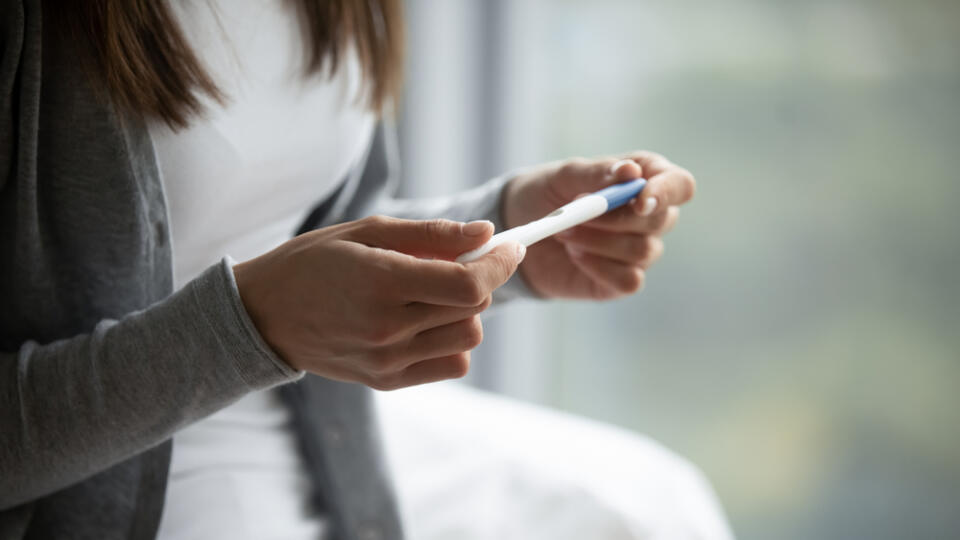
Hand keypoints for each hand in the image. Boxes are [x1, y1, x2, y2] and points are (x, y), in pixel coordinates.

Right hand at [233, 216, 524, 389]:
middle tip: (462, 259)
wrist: (264, 314)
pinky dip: (452, 340)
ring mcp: (387, 360)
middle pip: (474, 309)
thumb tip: (486, 232)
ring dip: (466, 310)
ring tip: (435, 291)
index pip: (468, 283)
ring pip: (468, 338)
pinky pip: (451, 364)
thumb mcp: (367, 231)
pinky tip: (427, 320)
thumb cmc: (314, 262)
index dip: (499, 263)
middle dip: (481, 278)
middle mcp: (387, 328)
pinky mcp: (386, 380)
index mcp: (382, 282)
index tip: (510, 245)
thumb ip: (431, 235)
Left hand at [502, 151, 694, 299]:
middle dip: (614, 219)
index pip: (679, 185)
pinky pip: (629, 280)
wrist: (519, 230)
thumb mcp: (565, 175)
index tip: (639, 200)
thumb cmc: (548, 194)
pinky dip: (598, 267)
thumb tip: (631, 172)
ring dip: (598, 241)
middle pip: (661, 220)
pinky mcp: (623, 280)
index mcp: (646, 178)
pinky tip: (576, 255)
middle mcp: (650, 215)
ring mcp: (640, 250)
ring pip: (643, 251)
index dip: (666, 192)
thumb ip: (598, 173)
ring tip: (566, 233)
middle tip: (574, 213)